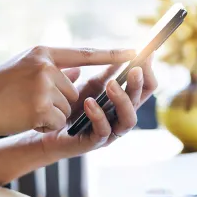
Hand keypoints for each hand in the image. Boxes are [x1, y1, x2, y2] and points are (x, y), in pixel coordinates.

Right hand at [0, 46, 135, 139]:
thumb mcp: (25, 69)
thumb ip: (54, 69)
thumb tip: (79, 73)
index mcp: (44, 53)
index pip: (85, 53)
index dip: (111, 54)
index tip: (136, 52)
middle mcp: (46, 66)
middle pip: (75, 91)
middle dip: (60, 102)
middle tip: (31, 100)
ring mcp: (44, 86)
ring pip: (68, 108)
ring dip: (51, 114)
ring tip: (25, 108)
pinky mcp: (41, 107)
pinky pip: (58, 121)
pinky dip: (44, 124)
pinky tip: (24, 117)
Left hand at [41, 54, 157, 157]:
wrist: (47, 129)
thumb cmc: (71, 107)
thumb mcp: (90, 86)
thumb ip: (106, 73)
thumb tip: (123, 53)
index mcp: (124, 102)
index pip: (146, 88)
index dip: (149, 72)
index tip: (147, 55)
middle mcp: (121, 118)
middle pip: (139, 102)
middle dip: (138, 84)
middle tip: (134, 69)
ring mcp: (110, 132)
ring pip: (129, 120)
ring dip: (122, 100)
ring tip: (111, 84)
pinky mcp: (94, 143)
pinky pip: (103, 131)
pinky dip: (98, 116)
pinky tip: (89, 102)